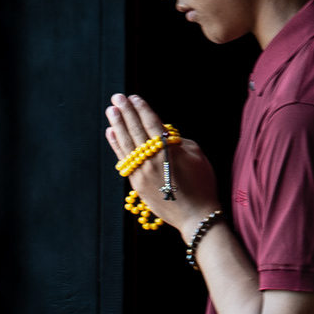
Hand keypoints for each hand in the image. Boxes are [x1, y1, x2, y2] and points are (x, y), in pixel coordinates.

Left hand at [104, 92, 219, 231]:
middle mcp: (152, 160)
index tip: (133, 97)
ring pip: (126, 144)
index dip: (142, 109)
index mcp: (168, 150)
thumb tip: (162, 134)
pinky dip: (116, 145)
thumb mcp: (197, 154)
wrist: (196, 215)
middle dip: (125, 112)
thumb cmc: (202, 183)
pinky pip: (123, 160)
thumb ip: (177, 141)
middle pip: (136, 131)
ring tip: (111, 110)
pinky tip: (111, 132)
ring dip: (117, 125)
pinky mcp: (136, 184)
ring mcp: (141, 172)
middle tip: (117, 97)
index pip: (151, 123)